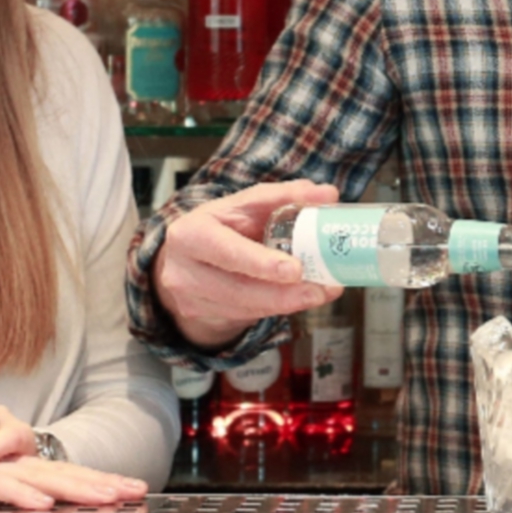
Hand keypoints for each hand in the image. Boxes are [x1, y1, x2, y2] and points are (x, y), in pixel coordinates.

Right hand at [152, 179, 342, 348]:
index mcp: (190, 233)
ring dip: (287, 302)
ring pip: (246, 309)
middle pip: (239, 289)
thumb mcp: (245, 206)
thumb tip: (327, 194)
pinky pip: (247, 317)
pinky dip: (276, 308)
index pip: (226, 250)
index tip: (295, 270)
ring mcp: (189, 299)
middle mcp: (183, 270)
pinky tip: (299, 299)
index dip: (261, 263)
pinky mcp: (201, 318)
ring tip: (320, 292)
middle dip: (285, 293)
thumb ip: (284, 197)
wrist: (188, 258)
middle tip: (321, 289)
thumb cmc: (221, 226)